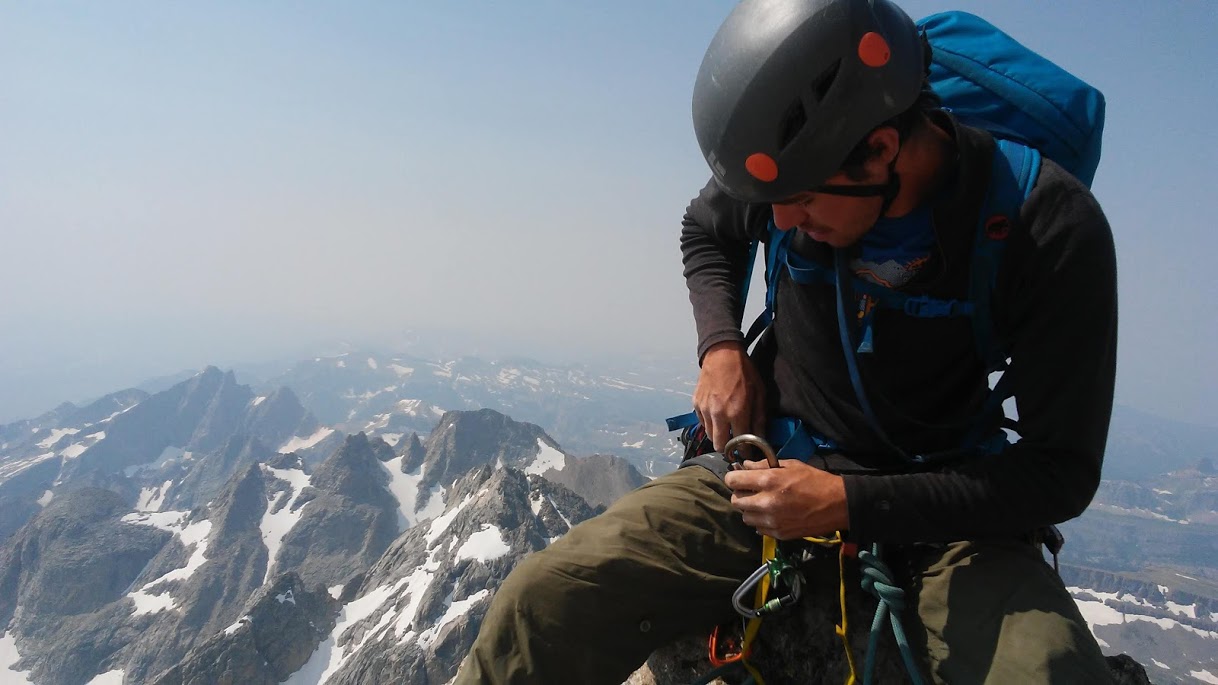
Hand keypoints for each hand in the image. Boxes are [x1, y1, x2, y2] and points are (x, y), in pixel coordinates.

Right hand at [693, 341, 766, 451]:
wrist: (722, 354)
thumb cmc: (744, 372)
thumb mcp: (759, 394)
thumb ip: (759, 419)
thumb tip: (761, 438)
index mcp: (736, 413)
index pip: (739, 444)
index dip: (744, 451)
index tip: (747, 450)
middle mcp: (718, 415)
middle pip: (719, 445)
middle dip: (727, 447)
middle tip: (734, 441)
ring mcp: (705, 410)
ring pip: (709, 435)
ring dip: (718, 434)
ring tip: (726, 425)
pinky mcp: (696, 404)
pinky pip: (702, 422)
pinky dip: (710, 422)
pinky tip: (717, 413)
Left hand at [724, 460, 849, 538]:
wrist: (837, 505)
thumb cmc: (815, 480)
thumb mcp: (790, 465)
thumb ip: (764, 465)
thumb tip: (745, 466)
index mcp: (768, 481)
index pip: (732, 480)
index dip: (733, 477)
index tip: (739, 477)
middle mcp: (765, 503)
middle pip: (735, 501)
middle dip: (740, 494)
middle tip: (751, 490)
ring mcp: (771, 521)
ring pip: (745, 517)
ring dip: (750, 509)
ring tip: (763, 503)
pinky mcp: (778, 534)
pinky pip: (758, 528)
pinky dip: (761, 521)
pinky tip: (772, 514)